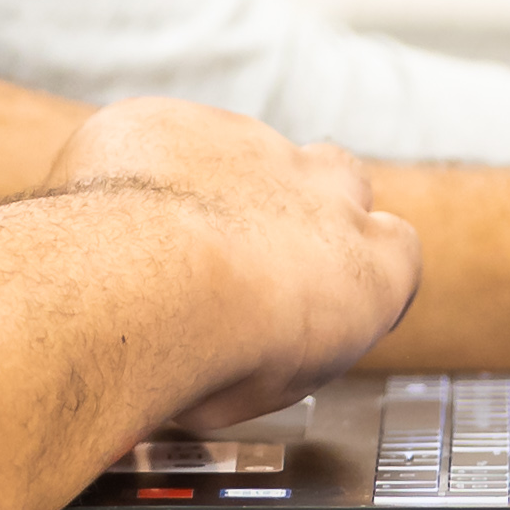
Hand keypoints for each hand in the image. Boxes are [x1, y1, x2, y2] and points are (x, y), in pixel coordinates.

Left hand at [45, 98, 421, 430]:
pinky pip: (162, 140)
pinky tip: (112, 221)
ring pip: (243, 153)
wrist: (133, 290)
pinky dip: (143, 171)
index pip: (397, 249)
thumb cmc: (204, 356)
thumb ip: (281, 344)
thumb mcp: (268, 388)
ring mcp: (246, 144)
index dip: (361, 267)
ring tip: (163, 247)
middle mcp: (319, 191)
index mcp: (366, 268)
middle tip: (253, 252)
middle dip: (305, 206)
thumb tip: (241, 350)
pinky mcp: (174, 121)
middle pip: (339, 178)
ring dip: (216, 189)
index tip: (327, 293)